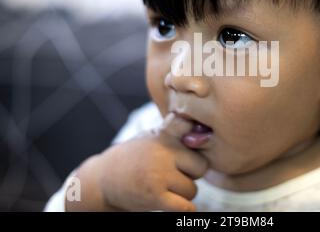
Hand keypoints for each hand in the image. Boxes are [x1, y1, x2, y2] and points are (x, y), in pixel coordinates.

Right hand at [66, 113, 208, 211]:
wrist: (103, 179)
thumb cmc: (134, 157)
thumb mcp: (152, 136)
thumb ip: (175, 130)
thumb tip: (198, 127)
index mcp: (165, 135)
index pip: (198, 140)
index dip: (196, 152)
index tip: (189, 157)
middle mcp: (163, 151)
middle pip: (201, 167)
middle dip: (191, 174)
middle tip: (174, 175)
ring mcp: (159, 174)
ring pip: (192, 189)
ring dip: (183, 193)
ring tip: (165, 187)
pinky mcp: (155, 196)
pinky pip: (185, 207)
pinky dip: (184, 209)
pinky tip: (175, 204)